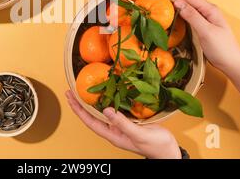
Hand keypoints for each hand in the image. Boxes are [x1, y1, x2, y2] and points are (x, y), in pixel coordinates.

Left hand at [65, 91, 180, 158]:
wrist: (169, 150)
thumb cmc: (155, 145)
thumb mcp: (138, 134)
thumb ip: (122, 123)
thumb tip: (106, 110)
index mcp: (113, 135)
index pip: (90, 122)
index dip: (79, 110)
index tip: (70, 98)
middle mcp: (114, 130)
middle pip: (92, 116)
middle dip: (80, 105)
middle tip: (70, 91)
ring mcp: (120, 126)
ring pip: (102, 112)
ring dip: (92, 102)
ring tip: (83, 90)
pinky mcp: (128, 121)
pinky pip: (114, 109)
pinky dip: (108, 100)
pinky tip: (106, 93)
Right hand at [149, 0, 239, 72]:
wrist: (232, 63)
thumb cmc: (223, 49)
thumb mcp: (207, 32)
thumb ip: (193, 16)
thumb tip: (178, 1)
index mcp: (208, 9)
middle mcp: (205, 10)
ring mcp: (203, 16)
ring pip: (184, 2)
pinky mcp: (200, 24)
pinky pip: (185, 11)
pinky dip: (175, 6)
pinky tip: (169, 5)